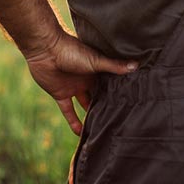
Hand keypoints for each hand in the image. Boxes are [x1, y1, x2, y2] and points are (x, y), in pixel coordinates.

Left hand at [23, 32, 137, 134]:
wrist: (45, 49)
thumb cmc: (72, 50)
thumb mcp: (96, 60)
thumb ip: (114, 66)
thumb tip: (137, 65)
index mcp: (96, 70)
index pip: (110, 84)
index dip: (118, 94)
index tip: (130, 105)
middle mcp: (86, 79)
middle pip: (98, 96)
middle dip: (106, 106)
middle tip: (119, 121)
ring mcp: (73, 87)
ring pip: (85, 105)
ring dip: (91, 116)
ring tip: (103, 130)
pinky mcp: (60, 94)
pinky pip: (68, 111)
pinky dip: (73, 122)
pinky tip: (81, 134)